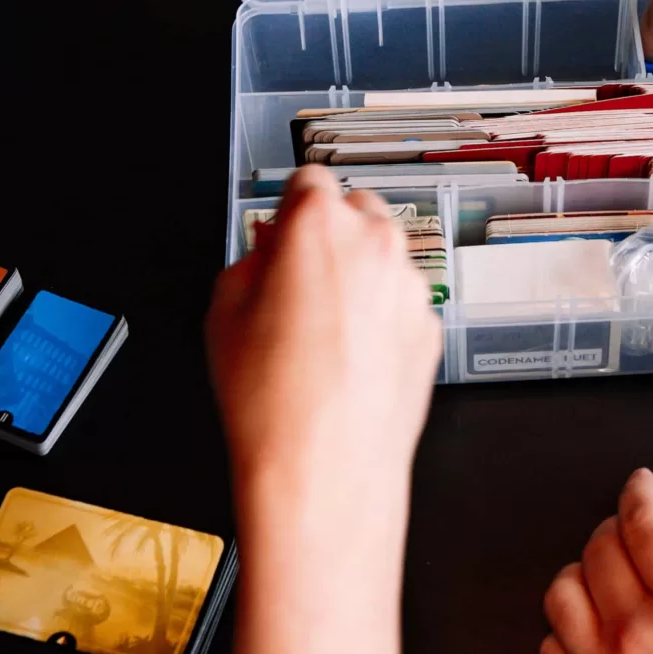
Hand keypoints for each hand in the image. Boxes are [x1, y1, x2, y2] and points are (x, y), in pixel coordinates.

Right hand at [207, 167, 440, 537]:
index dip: (287, 209)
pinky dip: (380, 320)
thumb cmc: (272, 403)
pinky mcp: (429, 328)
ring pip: (382, 260)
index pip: (307, 181)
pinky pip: (400, 305)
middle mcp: (375, 245)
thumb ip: (251, 260)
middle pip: (354, 212)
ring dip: (357, 279)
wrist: (325, 472)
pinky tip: (347, 361)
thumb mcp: (223, 310)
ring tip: (318, 335)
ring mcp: (410, 287)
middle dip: (327, 239)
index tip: (280, 231)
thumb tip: (268, 253)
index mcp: (319, 225)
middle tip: (295, 284)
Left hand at [541, 470, 652, 653]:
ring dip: (582, 574)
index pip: (644, 521)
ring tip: (607, 579)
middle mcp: (639, 634)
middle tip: (635, 534)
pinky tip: (592, 635)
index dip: (637, 491)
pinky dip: (563, 632)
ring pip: (562, 593)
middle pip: (600, 548)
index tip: (642, 485)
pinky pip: (549, 652)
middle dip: (615, 528)